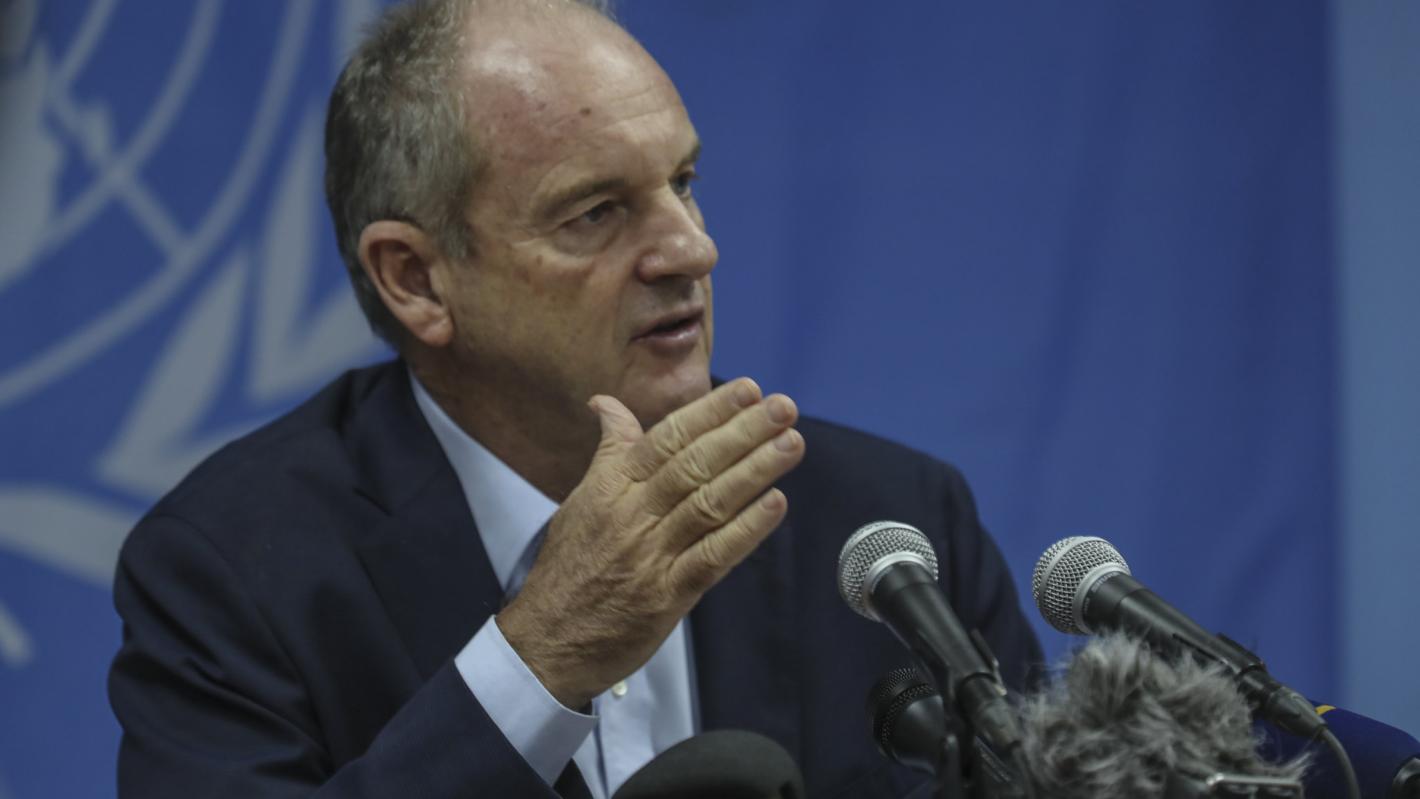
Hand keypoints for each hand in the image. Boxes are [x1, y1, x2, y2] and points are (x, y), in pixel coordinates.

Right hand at [496, 378, 803, 707]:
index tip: (748, 390)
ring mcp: (650, 555)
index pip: (666, 438)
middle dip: (743, 431)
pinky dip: (746, 530)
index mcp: (610, 487)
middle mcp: (631, 514)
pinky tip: (776, 504)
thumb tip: (606, 404)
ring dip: (754, 471)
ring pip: (708, 504)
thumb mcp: (580, 501)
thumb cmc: (567, 570)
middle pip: (694, 464)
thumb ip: (609, 453)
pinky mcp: (666, 597)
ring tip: (791, 444)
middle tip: (784, 406)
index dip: (710, 412)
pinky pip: (711, 557)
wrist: (544, 643)